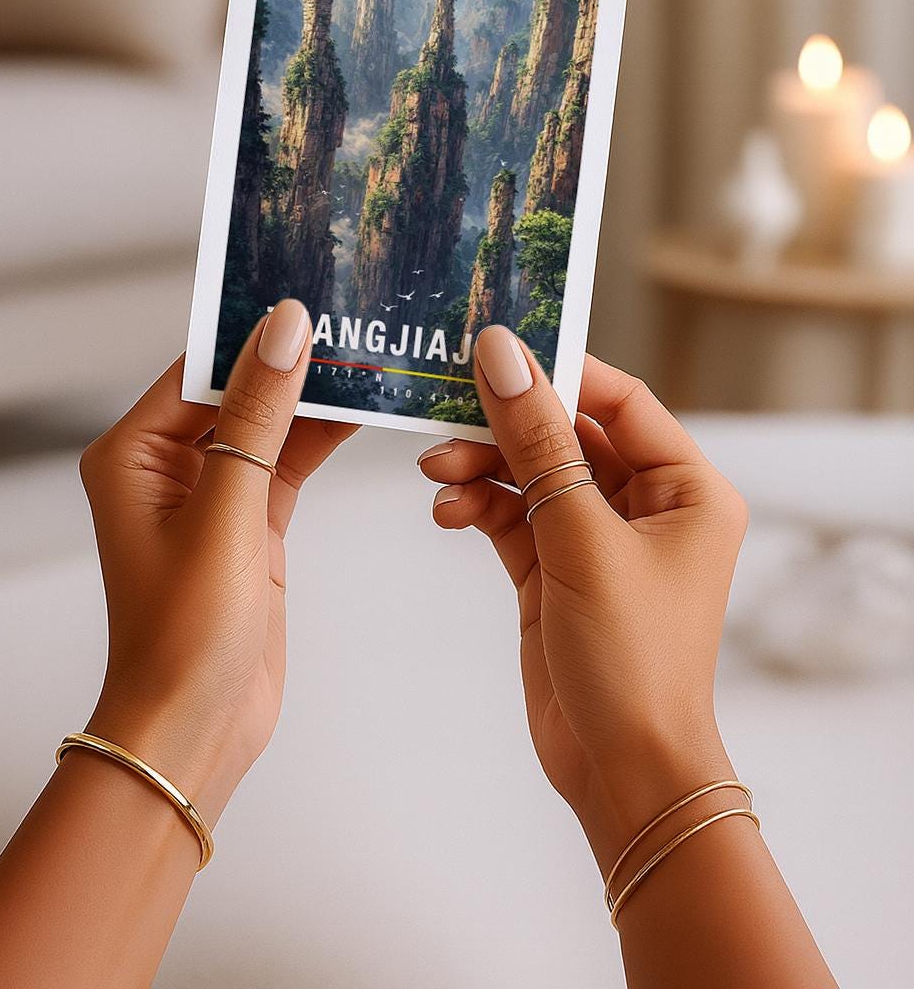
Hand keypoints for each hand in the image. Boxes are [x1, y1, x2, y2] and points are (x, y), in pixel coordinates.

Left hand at [79, 299, 355, 820]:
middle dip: (291, 356)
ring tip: (370, 351)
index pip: (198, 366)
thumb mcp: (225, 512)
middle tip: (352, 316)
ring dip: (314, 394)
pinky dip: (323, 436)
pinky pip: (289, 461)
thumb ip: (257, 418)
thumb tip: (284, 331)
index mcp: (132, 453)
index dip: (252, 330)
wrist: (194, 730)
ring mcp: (212, 494)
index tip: (308, 293)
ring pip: (269, 422)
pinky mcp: (251, 522)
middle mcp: (166, 465)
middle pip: (237, 387)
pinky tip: (364, 407)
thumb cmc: (181, 636)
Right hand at [417, 326, 747, 870]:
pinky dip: (477, 506)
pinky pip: (512, 515)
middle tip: (442, 411)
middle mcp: (648, 505)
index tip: (492, 349)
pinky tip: (446, 511)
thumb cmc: (632, 659)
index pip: (619, 399)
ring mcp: (598, 539)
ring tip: (434, 472)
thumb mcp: (582, 537)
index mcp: (687, 488)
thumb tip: (502, 354)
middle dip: (504, 425)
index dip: (557, 370)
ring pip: (531, 473)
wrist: (621, 772)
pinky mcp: (556, 570)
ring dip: (481, 466)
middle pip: (566, 433)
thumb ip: (538, 442)